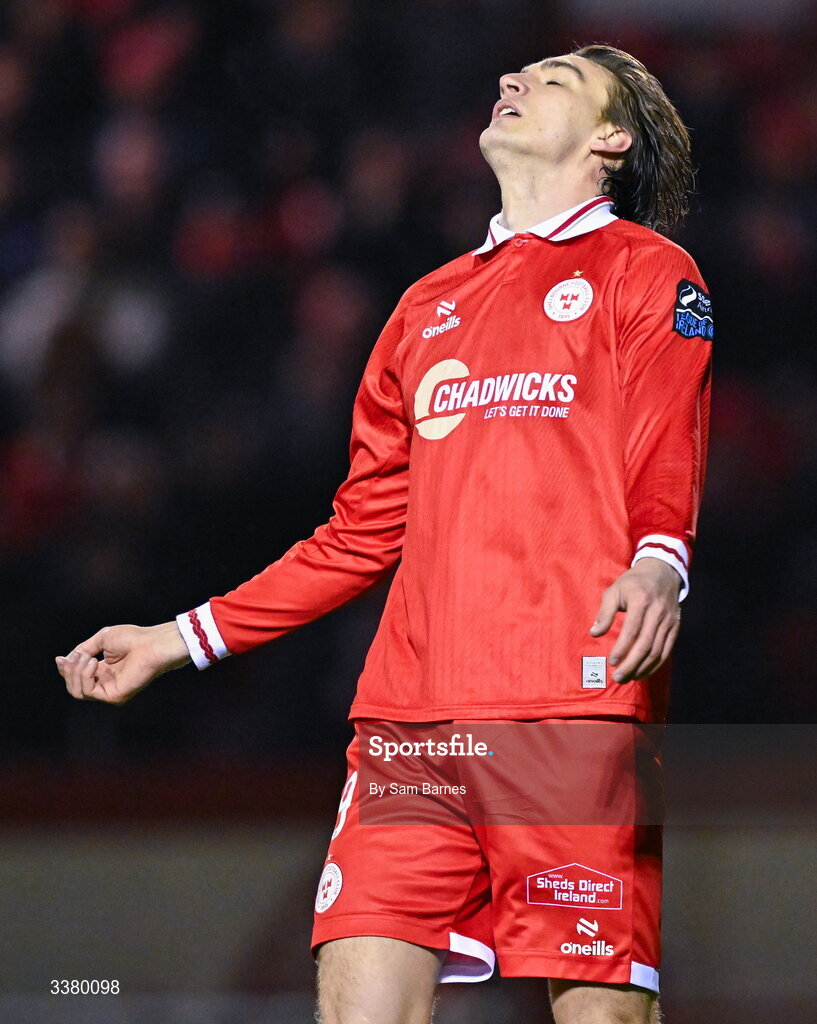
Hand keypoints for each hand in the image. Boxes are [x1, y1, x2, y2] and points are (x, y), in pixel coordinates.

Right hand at [56, 622, 190, 704]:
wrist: (152, 643)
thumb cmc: (134, 638)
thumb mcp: (101, 640)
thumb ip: (82, 651)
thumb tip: (63, 660)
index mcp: (104, 672)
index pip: (76, 678)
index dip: (66, 669)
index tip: (60, 658)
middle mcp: (106, 684)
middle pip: (73, 687)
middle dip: (69, 671)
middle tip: (78, 656)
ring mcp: (110, 692)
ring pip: (77, 691)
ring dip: (76, 672)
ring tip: (88, 658)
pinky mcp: (114, 696)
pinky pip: (88, 692)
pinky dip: (85, 676)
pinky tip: (94, 662)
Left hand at [589, 558, 681, 682]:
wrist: (662, 572)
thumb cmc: (633, 583)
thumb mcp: (614, 590)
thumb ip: (604, 612)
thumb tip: (594, 633)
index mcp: (641, 600)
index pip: (632, 630)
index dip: (622, 648)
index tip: (612, 661)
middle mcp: (658, 612)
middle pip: (645, 644)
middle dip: (631, 664)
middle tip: (618, 677)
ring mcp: (669, 621)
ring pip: (657, 650)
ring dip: (642, 667)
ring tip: (628, 677)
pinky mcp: (675, 627)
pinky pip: (666, 650)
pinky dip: (655, 664)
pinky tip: (642, 672)